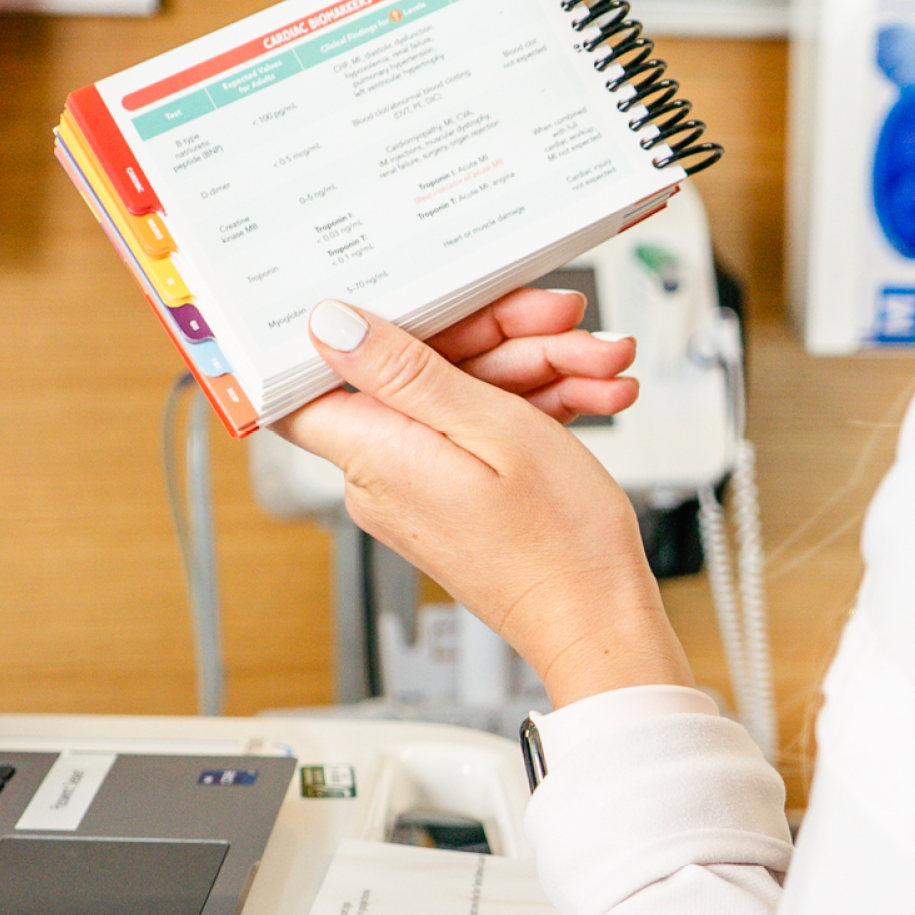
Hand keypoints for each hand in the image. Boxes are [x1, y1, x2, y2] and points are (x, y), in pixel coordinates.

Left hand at [277, 297, 694, 707]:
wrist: (600, 621)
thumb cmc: (560, 543)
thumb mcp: (494, 428)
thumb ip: (408, 371)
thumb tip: (331, 326)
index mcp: (375, 454)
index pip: (311, 377)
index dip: (342, 329)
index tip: (395, 293)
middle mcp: (383, 474)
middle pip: (415, 369)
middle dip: (499, 337)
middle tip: (563, 323)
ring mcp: (419, 485)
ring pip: (463, 393)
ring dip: (538, 370)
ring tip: (603, 364)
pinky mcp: (453, 495)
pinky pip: (481, 430)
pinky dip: (536, 406)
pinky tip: (591, 393)